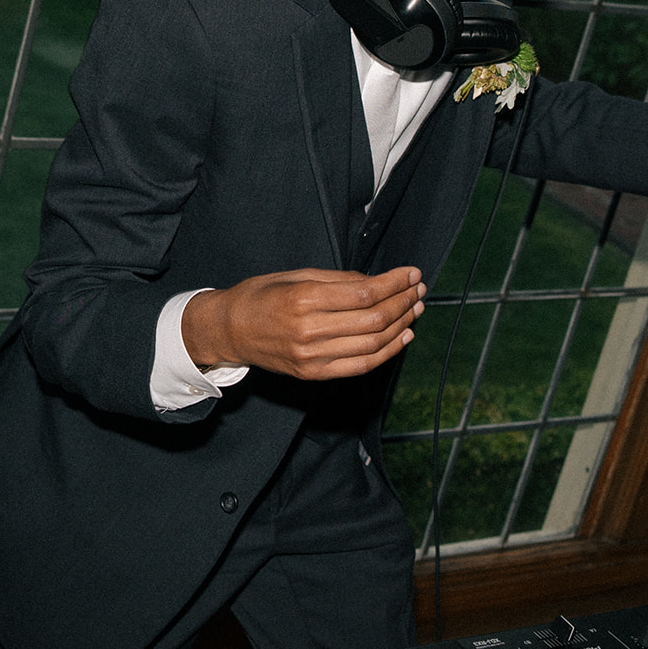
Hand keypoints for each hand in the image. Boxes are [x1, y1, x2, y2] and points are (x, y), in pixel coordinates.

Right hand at [181, 265, 426, 379]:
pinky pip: (360, 366)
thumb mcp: (296, 275)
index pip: (365, 293)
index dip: (395, 283)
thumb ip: (338, 279)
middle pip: (373, 319)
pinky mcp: (314, 374)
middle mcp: (309, 330)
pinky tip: (402, 336)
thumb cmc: (260, 296)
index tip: (412, 274)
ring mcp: (312, 357)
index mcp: (303, 299)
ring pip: (372, 344)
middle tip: (418, 290)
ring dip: (401, 325)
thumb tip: (377, 282)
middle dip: (403, 302)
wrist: (229, 331)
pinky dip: (387, 353)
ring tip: (415, 309)